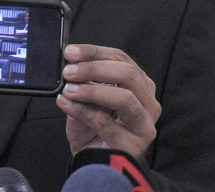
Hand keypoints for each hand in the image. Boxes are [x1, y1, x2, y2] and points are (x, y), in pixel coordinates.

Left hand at [56, 44, 160, 158]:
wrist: (92, 162)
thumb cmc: (91, 128)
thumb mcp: (88, 98)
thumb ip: (86, 80)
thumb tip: (72, 62)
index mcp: (139, 85)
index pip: (121, 59)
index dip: (95, 52)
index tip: (71, 52)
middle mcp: (148, 103)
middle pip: (128, 74)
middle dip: (94, 68)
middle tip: (69, 71)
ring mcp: (144, 125)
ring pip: (124, 98)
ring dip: (91, 90)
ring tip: (68, 89)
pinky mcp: (134, 145)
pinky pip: (107, 123)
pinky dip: (83, 111)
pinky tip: (66, 104)